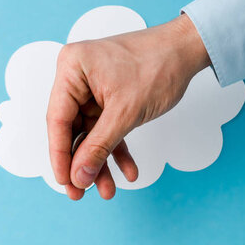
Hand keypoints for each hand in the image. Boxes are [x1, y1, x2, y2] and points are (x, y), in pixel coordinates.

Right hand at [46, 14, 209, 199]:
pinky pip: (108, 132)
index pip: (57, 120)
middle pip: (72, 131)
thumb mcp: (125, 113)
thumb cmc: (157, 65)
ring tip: (107, 191)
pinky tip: (128, 171)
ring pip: (91, 136)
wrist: (187, 51)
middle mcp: (77, 79)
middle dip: (82, 165)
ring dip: (100, 164)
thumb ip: (99, 147)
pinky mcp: (109, 101)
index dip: (60, 156)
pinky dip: (117, 151)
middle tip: (80, 193)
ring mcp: (93, 91)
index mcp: (71, 70)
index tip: (65, 182)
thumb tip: (79, 176)